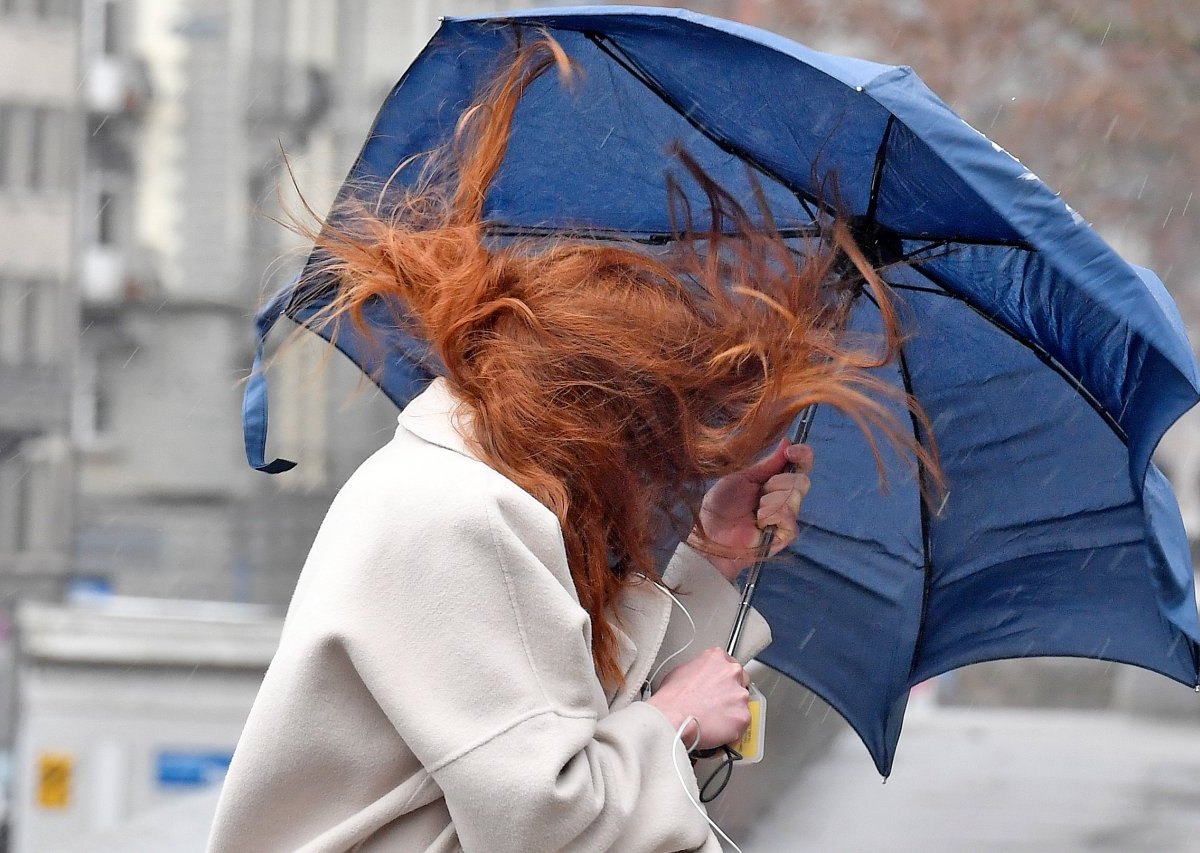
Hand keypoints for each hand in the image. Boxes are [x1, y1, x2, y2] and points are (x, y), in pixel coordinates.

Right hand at [646, 647, 750, 749]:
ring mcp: (740, 695)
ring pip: (742, 704)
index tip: (719, 686)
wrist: (671, 718)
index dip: (723, 678)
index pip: (729, 664)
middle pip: (741, 682)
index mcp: (717, 658)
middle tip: (716, 704)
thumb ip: (699, 671)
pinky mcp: (742, 716)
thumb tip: (701, 679)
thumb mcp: (681, 672)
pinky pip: (741, 724)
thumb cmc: (671, 698)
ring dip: (731, 711)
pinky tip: (716, 730)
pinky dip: (732, 729)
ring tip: (712, 720)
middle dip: (731, 693)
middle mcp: (732, 673)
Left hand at [689, 440, 812, 580]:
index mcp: (776, 481)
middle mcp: (785, 498)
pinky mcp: (785, 535)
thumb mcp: (743, 477)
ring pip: (794, 498)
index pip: (802, 465)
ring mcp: (787, 517)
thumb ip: (767, 463)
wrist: (710, 531)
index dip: (802, 455)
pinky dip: (772, 515)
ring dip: (771, 501)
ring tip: (755, 510)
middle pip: (802, 481)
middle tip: (760, 491)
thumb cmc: (721, 505)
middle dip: (779, 482)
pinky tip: (759, 522)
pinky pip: (789, 517)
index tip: (791, 450)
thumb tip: (787, 441)